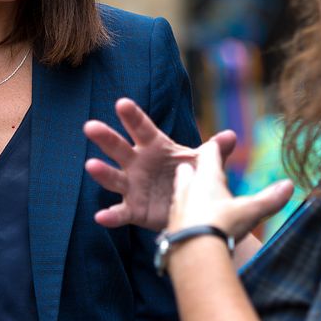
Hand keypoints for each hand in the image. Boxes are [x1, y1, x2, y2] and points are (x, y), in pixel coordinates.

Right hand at [83, 98, 237, 230]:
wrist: (190, 207)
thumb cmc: (191, 175)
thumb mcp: (204, 164)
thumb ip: (214, 152)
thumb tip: (230, 136)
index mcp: (155, 147)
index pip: (143, 128)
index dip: (133, 117)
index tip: (122, 103)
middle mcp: (138, 164)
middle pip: (120, 148)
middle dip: (106, 138)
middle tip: (90, 126)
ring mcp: (133, 186)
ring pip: (115, 178)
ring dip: (102, 172)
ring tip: (91, 165)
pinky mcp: (134, 209)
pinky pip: (121, 212)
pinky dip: (111, 216)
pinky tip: (100, 216)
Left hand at [168, 139, 293, 241]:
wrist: (193, 255)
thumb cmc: (222, 225)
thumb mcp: (250, 212)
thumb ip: (270, 199)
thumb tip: (290, 185)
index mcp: (206, 178)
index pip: (208, 152)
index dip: (215, 147)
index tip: (220, 143)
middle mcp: (187, 189)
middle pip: (186, 170)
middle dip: (194, 170)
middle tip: (203, 174)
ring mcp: (175, 210)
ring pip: (178, 194)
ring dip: (187, 196)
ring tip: (198, 203)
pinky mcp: (169, 230)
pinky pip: (175, 219)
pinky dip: (183, 220)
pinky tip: (191, 230)